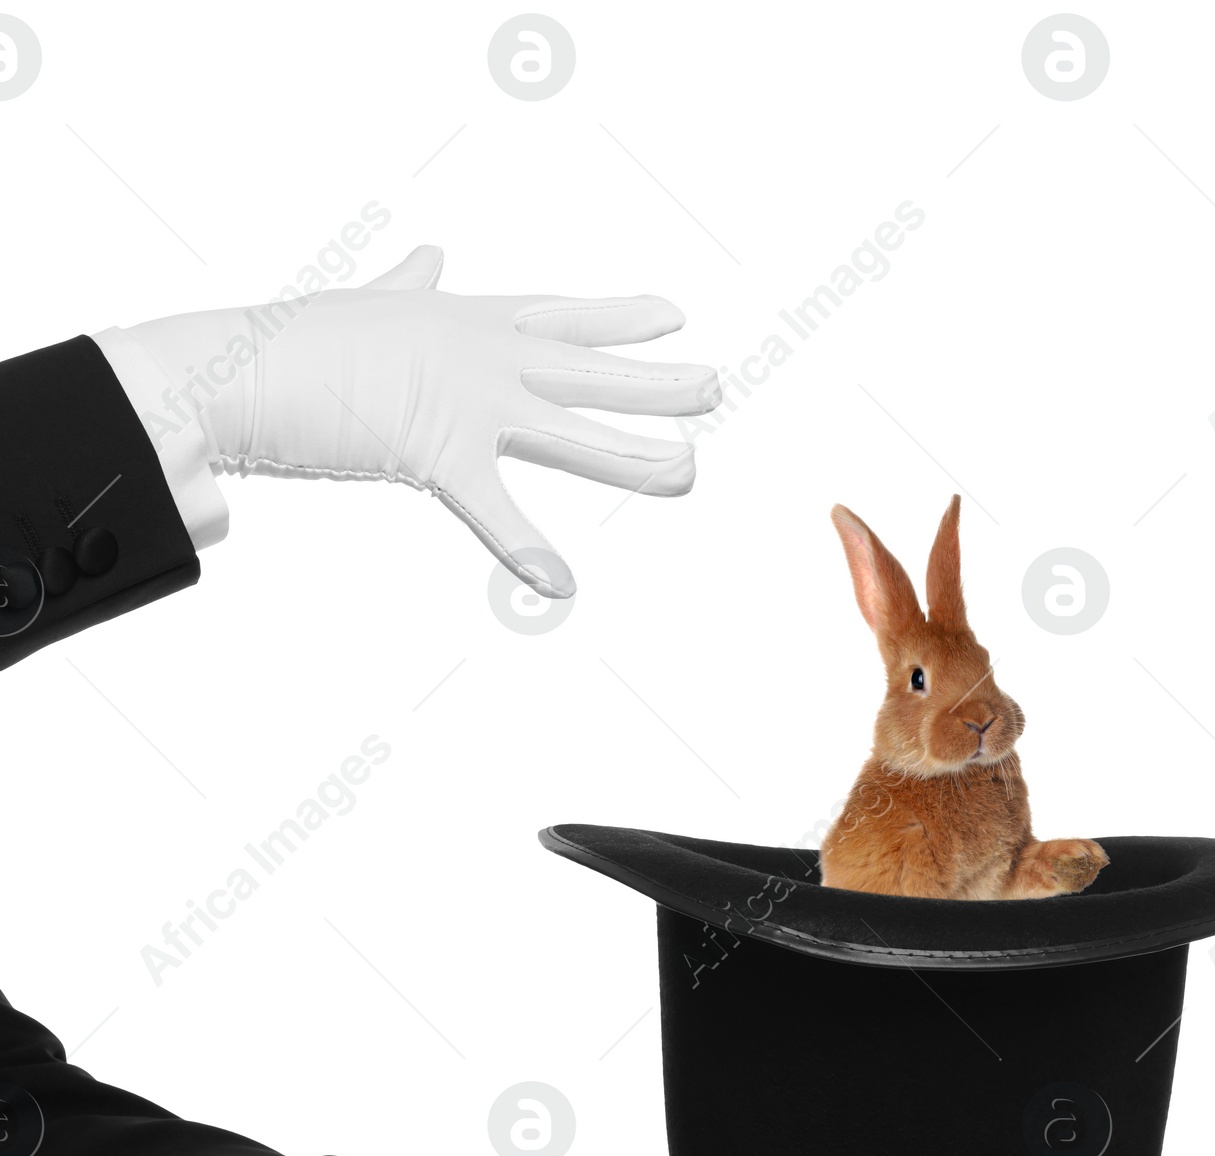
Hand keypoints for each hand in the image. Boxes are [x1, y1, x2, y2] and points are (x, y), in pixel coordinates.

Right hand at [119, 245, 720, 597]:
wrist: (238, 367)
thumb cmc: (296, 341)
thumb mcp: (368, 300)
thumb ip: (410, 284)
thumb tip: (430, 255)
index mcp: (466, 319)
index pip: (563, 315)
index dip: (623, 315)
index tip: (674, 314)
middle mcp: (481, 354)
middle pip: (589, 369)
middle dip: (659, 379)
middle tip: (718, 384)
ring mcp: (464, 400)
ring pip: (572, 428)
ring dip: (635, 450)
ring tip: (689, 465)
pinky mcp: (434, 451)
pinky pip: (493, 508)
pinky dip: (525, 549)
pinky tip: (561, 582)